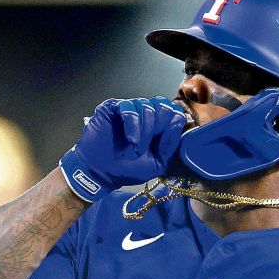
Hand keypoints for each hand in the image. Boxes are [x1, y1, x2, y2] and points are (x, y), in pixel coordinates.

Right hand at [59, 97, 185, 202]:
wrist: (100, 173)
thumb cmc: (128, 169)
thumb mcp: (157, 163)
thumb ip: (170, 145)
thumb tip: (178, 122)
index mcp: (158, 126)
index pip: (174, 111)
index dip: (174, 122)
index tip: (166, 139)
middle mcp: (145, 114)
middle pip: (163, 105)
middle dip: (159, 126)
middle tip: (148, 145)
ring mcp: (129, 109)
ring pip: (146, 106)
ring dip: (145, 130)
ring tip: (136, 148)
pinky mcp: (113, 107)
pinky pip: (129, 107)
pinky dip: (132, 124)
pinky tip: (131, 139)